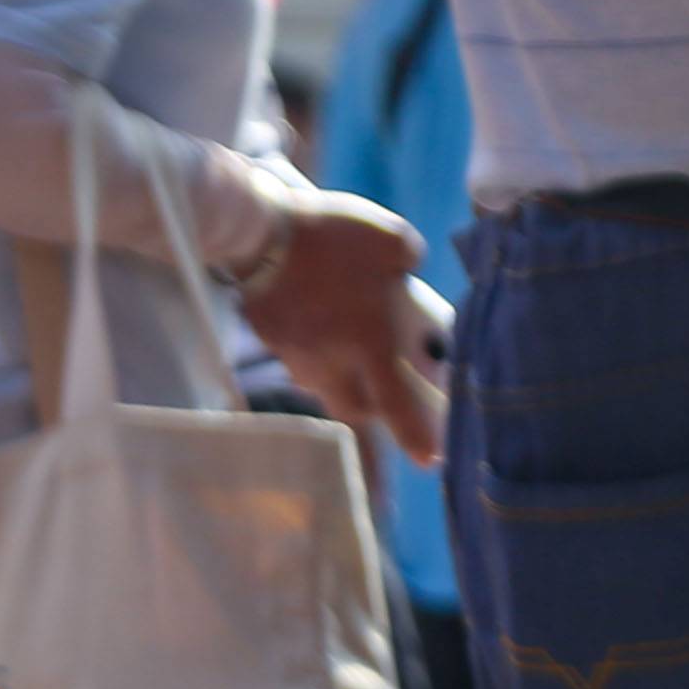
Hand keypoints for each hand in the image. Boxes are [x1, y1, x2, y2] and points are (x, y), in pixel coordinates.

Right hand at [248, 192, 446, 465]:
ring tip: (348, 347)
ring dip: (338, 375)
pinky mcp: (266, 333)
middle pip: (353, 406)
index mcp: (368, 342)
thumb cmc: (333, 236)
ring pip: (320, 381)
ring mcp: (292, 350)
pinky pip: (294, 352)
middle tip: (387, 392)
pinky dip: (310, 344)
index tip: (430, 461)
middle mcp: (329, 358)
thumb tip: (406, 270)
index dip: (416, 435)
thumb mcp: (395, 241)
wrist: (258, 227)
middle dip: (374, 408)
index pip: (397, 403)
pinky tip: (313, 316)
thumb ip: (408, 264)